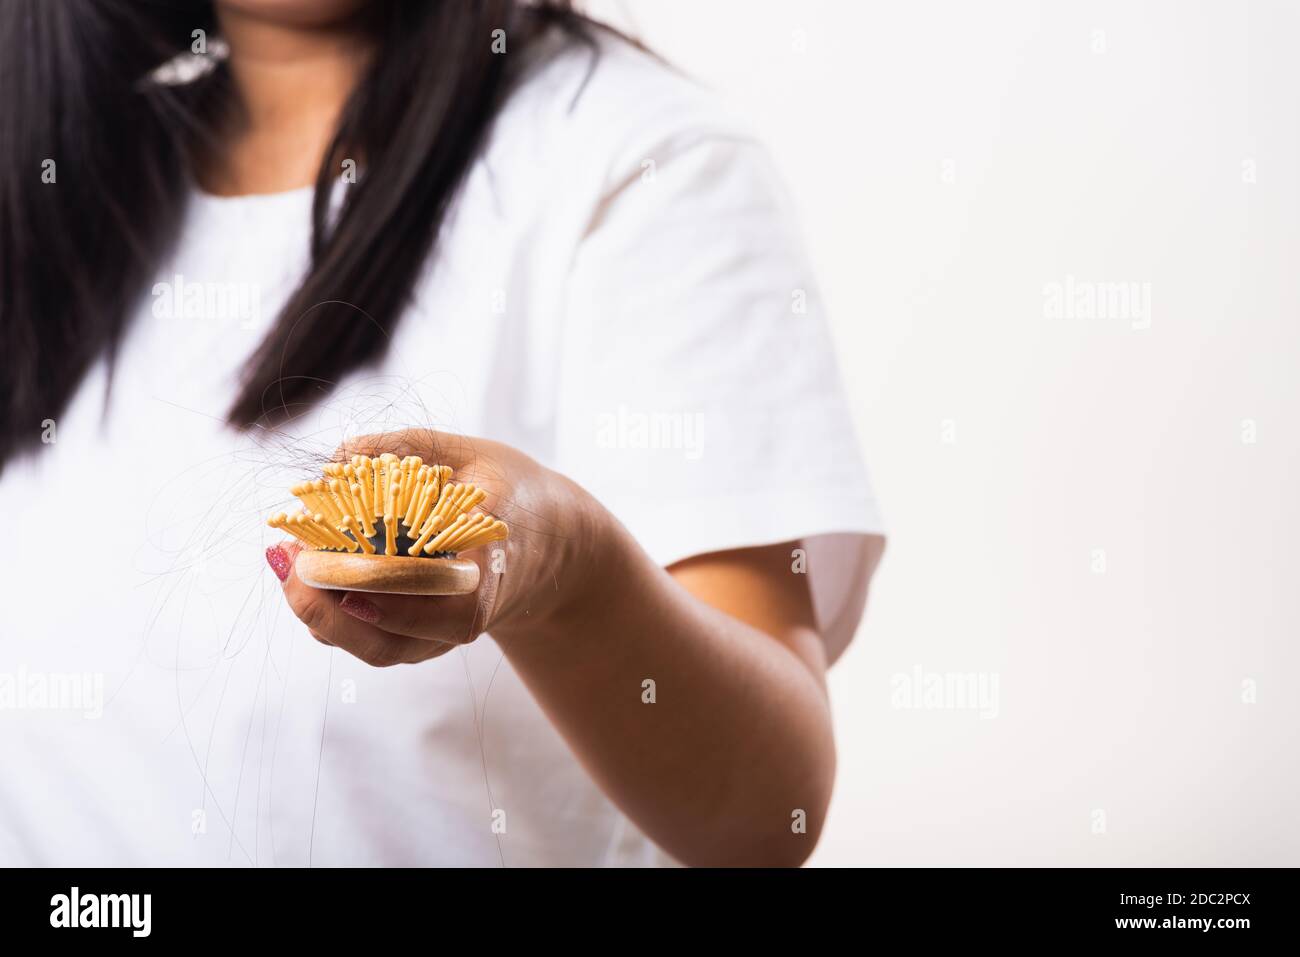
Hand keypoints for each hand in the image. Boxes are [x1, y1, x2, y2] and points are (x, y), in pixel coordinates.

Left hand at [265, 429, 600, 665]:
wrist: (552, 546)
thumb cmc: (510, 492)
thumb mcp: (472, 455)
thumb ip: (407, 448)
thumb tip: (338, 455)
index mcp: (491, 562)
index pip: (434, 594)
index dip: (378, 588)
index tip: (330, 566)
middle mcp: (468, 611)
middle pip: (390, 636)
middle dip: (327, 605)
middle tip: (287, 558)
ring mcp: (445, 635)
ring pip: (374, 647)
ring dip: (319, 612)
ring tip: (284, 561)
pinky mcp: (426, 640)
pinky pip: (370, 639)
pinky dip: (329, 613)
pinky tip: (302, 572)